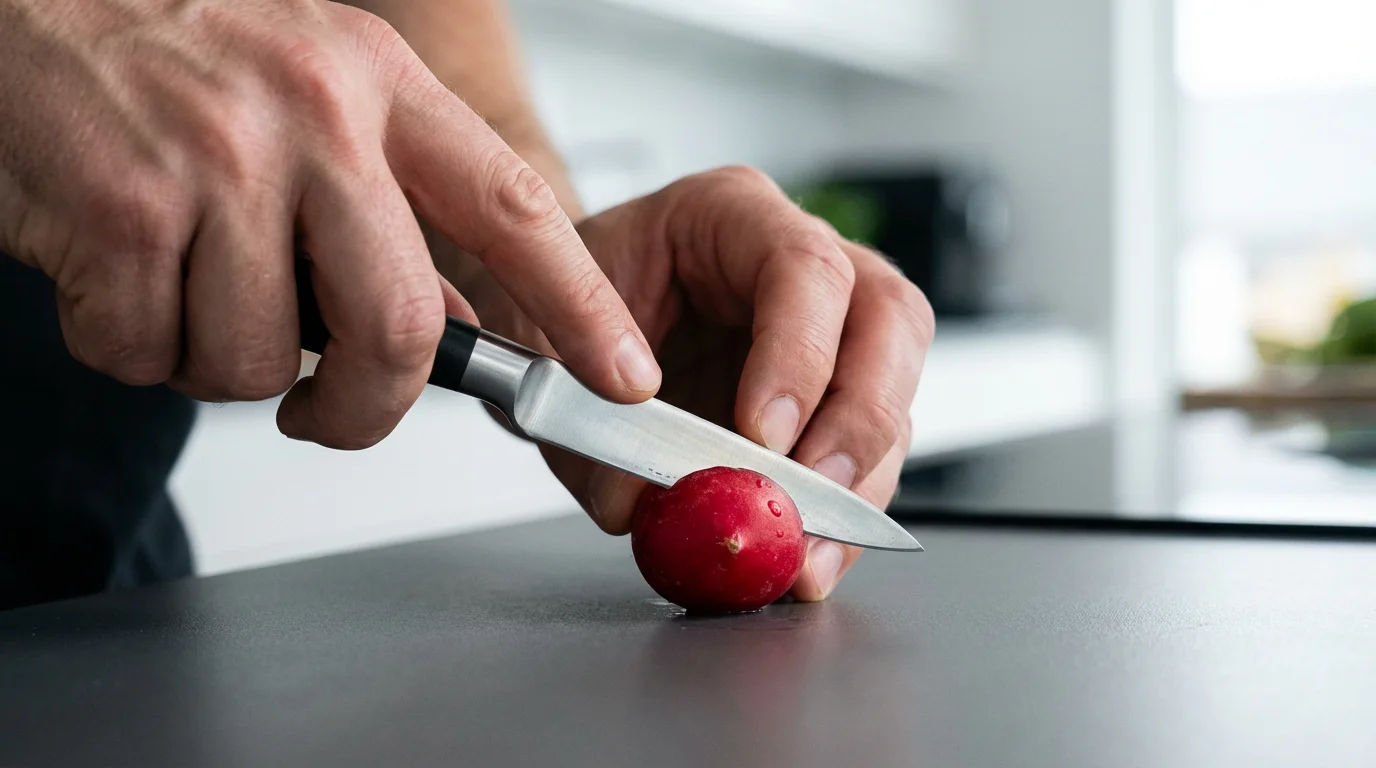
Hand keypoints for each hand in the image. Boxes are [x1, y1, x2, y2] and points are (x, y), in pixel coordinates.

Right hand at [0, 0, 657, 447]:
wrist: (18, 7)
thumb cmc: (177, 65)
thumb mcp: (316, 101)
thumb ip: (396, 211)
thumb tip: (463, 333)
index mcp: (377, 86)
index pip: (514, 208)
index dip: (581, 307)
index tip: (620, 377)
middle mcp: (312, 114)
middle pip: (402, 325)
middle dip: (367, 406)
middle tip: (332, 411)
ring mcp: (217, 159)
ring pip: (263, 360)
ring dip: (220, 361)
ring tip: (186, 282)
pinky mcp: (122, 208)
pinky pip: (153, 354)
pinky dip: (131, 346)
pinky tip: (116, 273)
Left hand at [453, 167, 933, 600]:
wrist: (563, 313)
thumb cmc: (562, 299)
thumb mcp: (547, 347)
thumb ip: (585, 425)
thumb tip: (636, 505)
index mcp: (730, 214)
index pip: (803, 267)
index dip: (797, 353)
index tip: (762, 433)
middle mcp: (800, 261)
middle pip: (889, 322)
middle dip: (859, 421)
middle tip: (810, 496)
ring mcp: (832, 327)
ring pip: (896, 393)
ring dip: (860, 484)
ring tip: (807, 554)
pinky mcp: (833, 397)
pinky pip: (868, 452)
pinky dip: (841, 514)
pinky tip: (807, 555)